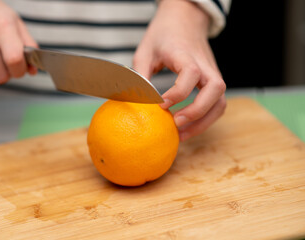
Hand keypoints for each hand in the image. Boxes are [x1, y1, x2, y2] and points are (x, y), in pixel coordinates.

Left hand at [133, 0, 225, 140]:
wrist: (185, 21)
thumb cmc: (163, 36)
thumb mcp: (145, 51)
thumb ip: (140, 75)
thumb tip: (133, 102)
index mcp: (186, 54)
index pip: (190, 74)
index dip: (177, 93)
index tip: (160, 105)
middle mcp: (204, 64)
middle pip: (215, 89)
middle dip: (197, 111)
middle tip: (175, 123)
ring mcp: (212, 73)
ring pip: (220, 101)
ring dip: (204, 121)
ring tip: (182, 134)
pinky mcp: (212, 81)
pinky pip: (216, 103)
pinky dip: (206, 119)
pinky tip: (188, 127)